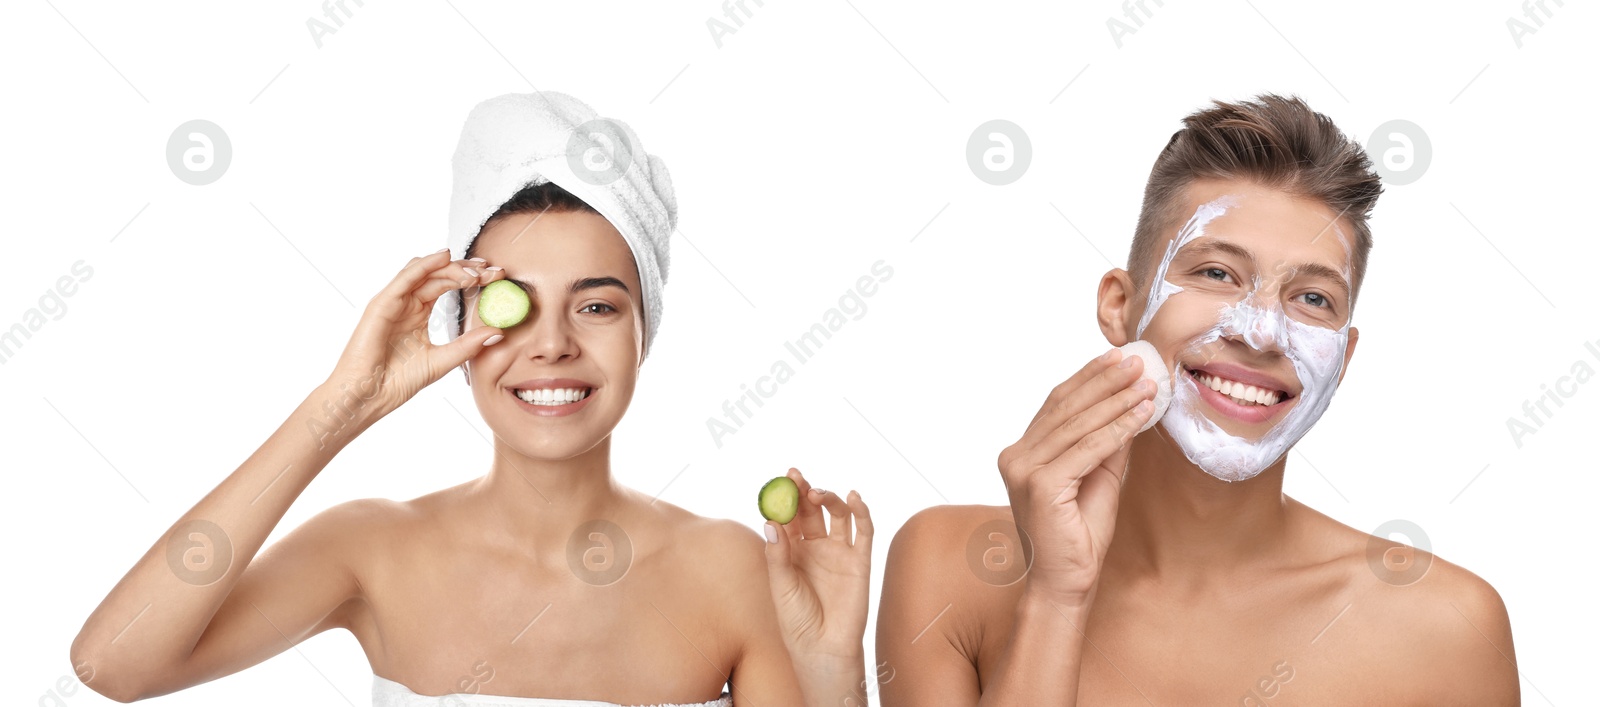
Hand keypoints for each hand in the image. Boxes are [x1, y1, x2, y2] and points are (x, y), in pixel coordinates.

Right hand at [321, 249, 506, 426]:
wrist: (369, 397)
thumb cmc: (398, 381)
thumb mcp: (442, 360)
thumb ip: (468, 345)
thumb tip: (498, 332)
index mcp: (420, 313)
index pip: (448, 286)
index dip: (472, 279)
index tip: (499, 277)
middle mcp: (407, 303)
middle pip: (439, 275)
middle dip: (468, 270)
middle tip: (495, 271)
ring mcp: (393, 301)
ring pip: (424, 271)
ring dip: (451, 267)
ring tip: (476, 270)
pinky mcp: (381, 304)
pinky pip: (405, 278)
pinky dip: (425, 265)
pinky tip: (444, 257)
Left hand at [763, 468, 872, 671]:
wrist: (823, 648)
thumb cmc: (797, 620)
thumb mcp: (781, 586)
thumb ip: (778, 554)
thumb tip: (770, 521)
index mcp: (792, 550)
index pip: (790, 516)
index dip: (788, 496)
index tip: (784, 478)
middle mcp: (816, 546)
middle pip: (812, 510)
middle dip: (806, 492)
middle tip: (798, 478)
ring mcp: (839, 551)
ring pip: (837, 515)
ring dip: (829, 498)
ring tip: (818, 494)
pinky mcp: (860, 560)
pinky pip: (864, 531)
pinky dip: (861, 512)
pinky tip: (853, 498)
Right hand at [996, 347, 1155, 606]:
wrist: (1064, 583)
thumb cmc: (1079, 535)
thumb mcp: (1098, 477)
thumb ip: (1107, 443)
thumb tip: (1131, 403)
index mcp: (1022, 452)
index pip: (1057, 404)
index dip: (1088, 377)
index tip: (1118, 358)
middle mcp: (1016, 456)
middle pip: (1066, 407)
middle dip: (1106, 381)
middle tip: (1138, 360)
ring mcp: (1024, 469)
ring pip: (1079, 424)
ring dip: (1117, 400)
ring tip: (1147, 384)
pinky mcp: (1041, 485)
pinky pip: (1088, 449)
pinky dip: (1118, 429)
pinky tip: (1141, 414)